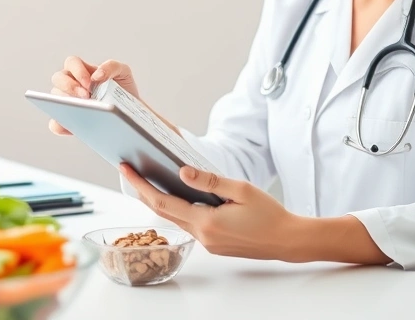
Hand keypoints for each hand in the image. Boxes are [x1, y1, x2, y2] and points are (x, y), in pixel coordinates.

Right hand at [48, 56, 139, 134]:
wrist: (130, 112)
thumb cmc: (123, 90)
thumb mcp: (123, 72)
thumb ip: (111, 66)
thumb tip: (96, 75)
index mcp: (82, 70)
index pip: (71, 63)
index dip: (78, 71)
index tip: (90, 83)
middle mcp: (71, 84)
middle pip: (58, 78)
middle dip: (70, 86)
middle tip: (86, 96)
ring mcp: (68, 102)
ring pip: (55, 98)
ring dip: (66, 103)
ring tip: (81, 110)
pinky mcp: (67, 121)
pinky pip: (55, 123)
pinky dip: (59, 125)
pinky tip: (71, 126)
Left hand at [119, 163, 297, 260]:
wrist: (287, 240)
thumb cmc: (270, 214)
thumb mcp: (241, 189)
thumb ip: (210, 180)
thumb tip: (182, 171)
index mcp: (206, 222)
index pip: (162, 202)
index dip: (141, 185)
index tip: (127, 170)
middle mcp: (202, 236)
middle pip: (163, 212)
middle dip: (144, 191)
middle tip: (130, 170)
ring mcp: (207, 243)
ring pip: (175, 219)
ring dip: (160, 201)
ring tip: (149, 180)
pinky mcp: (214, 244)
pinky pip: (189, 224)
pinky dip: (178, 209)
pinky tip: (178, 196)